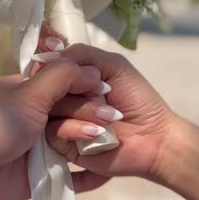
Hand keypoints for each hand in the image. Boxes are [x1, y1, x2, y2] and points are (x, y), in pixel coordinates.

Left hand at [0, 59, 111, 199]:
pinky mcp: (38, 178)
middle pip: (74, 113)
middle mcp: (35, 117)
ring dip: (93, 142)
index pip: (68, 84)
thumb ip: (60, 78)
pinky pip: (70, 177)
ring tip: (108, 142)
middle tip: (111, 120)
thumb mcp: (26, 94)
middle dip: (93, 115)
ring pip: (75, 143)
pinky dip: (89, 176)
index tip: (109, 91)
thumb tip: (93, 69)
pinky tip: (109, 171)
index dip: (89, 87)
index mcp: (28, 91)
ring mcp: (37, 148)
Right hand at [41, 39, 177, 183]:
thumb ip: (81, 55)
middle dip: (71, 87)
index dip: (50, 65)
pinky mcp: (64, 145)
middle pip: (44, 86)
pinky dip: (75, 128)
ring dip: (79, 109)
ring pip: (48, 109)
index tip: (61, 66)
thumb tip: (46, 54)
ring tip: (108, 116)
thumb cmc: (138, 99)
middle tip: (99, 92)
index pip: (47, 66)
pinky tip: (96, 132)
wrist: (154, 138)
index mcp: (73, 78)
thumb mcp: (113, 65)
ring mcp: (62, 120)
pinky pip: (53, 132)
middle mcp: (63, 97)